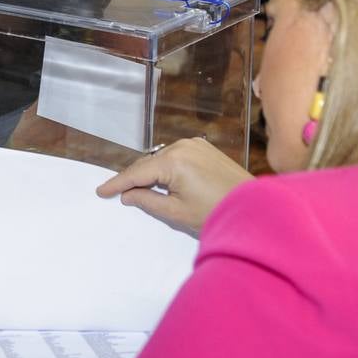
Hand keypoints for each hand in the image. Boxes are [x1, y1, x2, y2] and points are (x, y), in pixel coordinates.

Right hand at [95, 137, 252, 235]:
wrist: (256, 209)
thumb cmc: (216, 213)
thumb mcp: (176, 212)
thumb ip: (147, 201)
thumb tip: (127, 195)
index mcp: (173, 161)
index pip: (137, 173)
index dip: (117, 183)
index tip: (100, 191)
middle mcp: (182, 146)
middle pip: (148, 163)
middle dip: (133, 178)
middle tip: (117, 193)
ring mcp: (196, 145)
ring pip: (161, 159)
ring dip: (150, 173)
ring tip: (139, 190)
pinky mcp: (205, 148)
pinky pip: (176, 156)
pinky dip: (166, 168)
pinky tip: (162, 181)